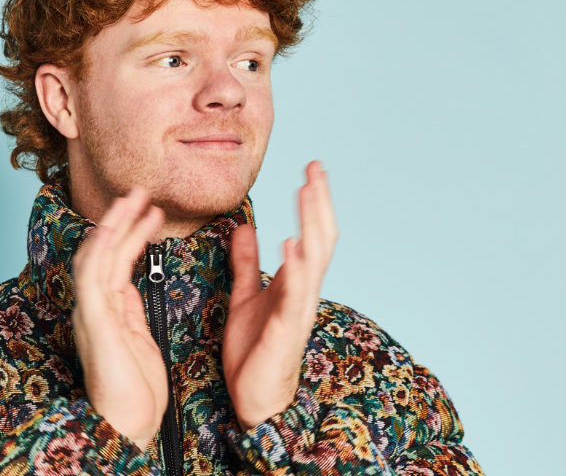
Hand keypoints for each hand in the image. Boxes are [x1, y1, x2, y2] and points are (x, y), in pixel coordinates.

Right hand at [70, 187, 168, 449]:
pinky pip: (94, 275)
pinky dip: (103, 247)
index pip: (116, 260)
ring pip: (97, 255)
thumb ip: (129, 311)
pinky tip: (116, 224)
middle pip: (103, 251)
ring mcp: (91, 312)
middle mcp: (94, 306)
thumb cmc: (134, 392)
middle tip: (141, 191)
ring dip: (115, 222)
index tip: (151, 211)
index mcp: (106, 310)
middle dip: (122, 219)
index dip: (131, 233)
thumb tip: (128, 287)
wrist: (128, 425)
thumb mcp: (138, 341)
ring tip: (135, 196)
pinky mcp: (94, 320)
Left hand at [222, 161, 337, 430]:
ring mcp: (298, 310)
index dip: (313, 203)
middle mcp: (304, 292)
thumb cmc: (255, 351)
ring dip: (311, 223)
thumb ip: (247, 263)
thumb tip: (246, 227)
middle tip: (315, 168)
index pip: (311, 234)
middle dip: (319, 202)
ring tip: (308, 192)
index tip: (310, 171)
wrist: (254, 398)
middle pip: (320, 238)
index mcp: (295, 282)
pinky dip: (296, 268)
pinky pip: (295, 294)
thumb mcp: (245, 297)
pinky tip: (292, 244)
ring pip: (314, 260)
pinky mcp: (285, 329)